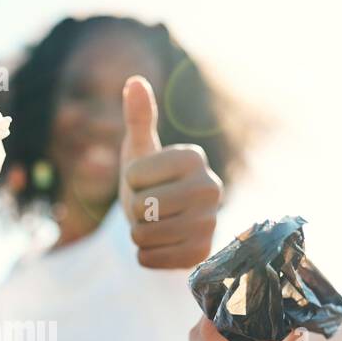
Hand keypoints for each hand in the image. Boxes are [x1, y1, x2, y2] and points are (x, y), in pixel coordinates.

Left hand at [119, 76, 222, 268]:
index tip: (145, 180)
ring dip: (138, 234)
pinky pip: (151, 259)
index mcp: (194, 157)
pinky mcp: (202, 254)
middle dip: (134, 211)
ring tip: (154, 226)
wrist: (166, 223)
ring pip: (145, 235)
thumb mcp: (140, 150)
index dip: (130, 181)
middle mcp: (211, 188)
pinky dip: (146, 256)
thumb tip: (134, 81)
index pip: (135, 174)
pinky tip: (161, 245)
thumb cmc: (150, 182)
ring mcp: (210, 223)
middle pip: (143, 207)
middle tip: (148, 208)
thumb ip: (138, 118)